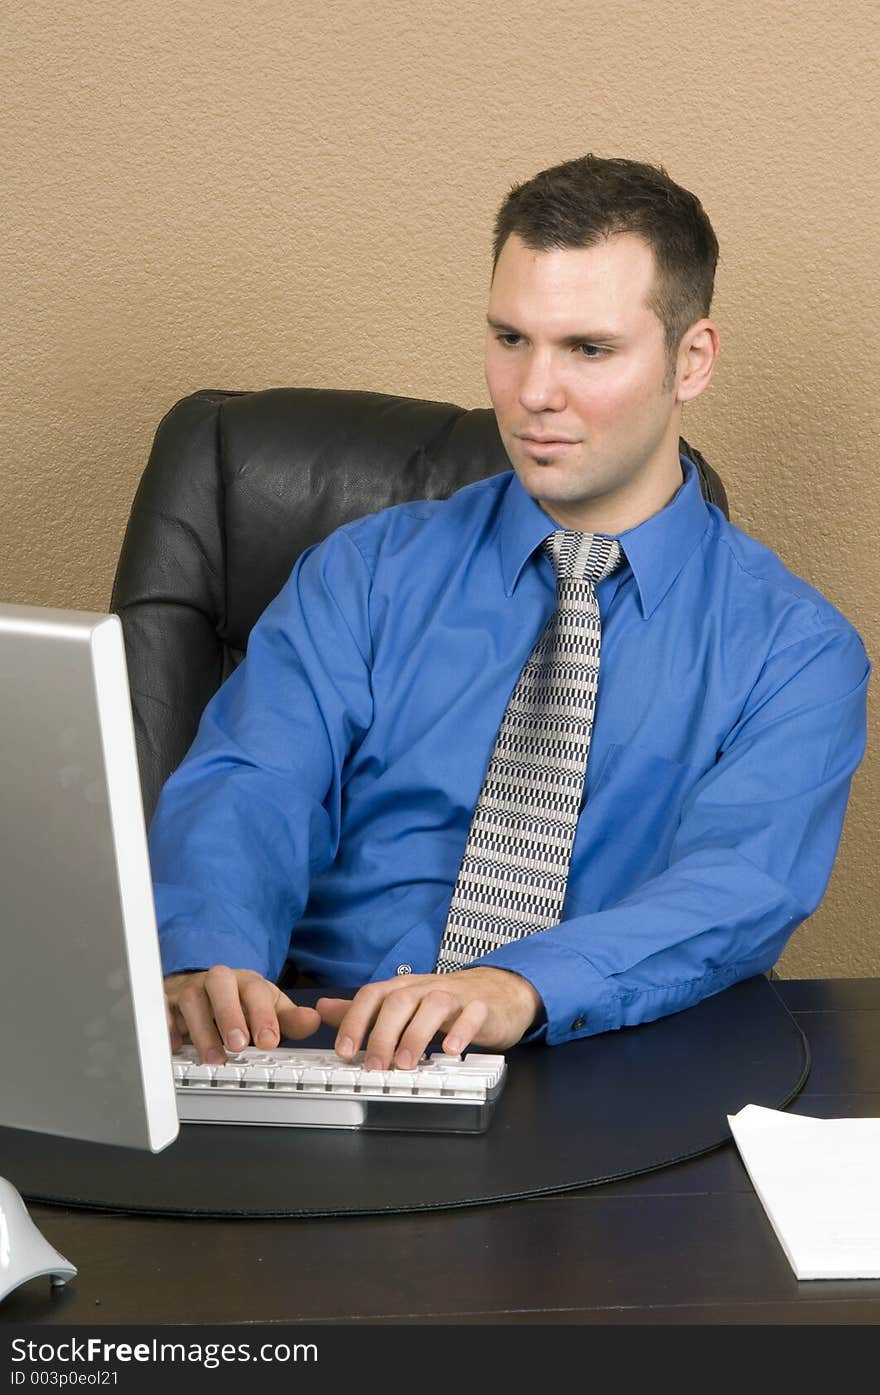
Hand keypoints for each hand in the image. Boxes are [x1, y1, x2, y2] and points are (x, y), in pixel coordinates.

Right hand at [165, 965, 320, 1063]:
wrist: (204, 989)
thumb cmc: (240, 1002)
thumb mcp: (268, 1008)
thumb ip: (290, 1018)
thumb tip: (313, 1020)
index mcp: (245, 981)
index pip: (255, 990)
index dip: (263, 1015)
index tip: (269, 1041)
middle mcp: (217, 981)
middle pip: (220, 985)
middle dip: (229, 1013)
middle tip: (239, 1044)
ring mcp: (189, 989)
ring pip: (190, 999)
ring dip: (201, 1029)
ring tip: (213, 1058)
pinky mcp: (166, 1001)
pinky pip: (161, 1008)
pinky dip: (166, 1027)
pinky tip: (175, 1048)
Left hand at [315, 966, 541, 1070]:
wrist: (498, 991)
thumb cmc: (446, 1001)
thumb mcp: (403, 1002)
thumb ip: (364, 1009)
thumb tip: (323, 1009)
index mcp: (403, 988)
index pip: (373, 995)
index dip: (356, 1021)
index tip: (345, 1051)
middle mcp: (426, 988)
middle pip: (399, 1001)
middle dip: (383, 1034)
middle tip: (375, 1067)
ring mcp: (456, 995)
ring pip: (433, 1005)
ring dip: (416, 1034)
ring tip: (406, 1063)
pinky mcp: (482, 1007)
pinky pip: (472, 1014)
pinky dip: (461, 1031)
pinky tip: (451, 1051)